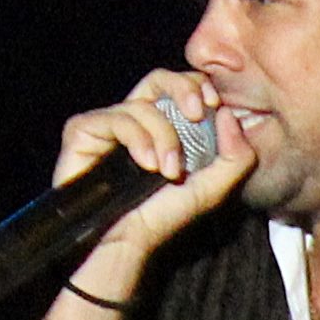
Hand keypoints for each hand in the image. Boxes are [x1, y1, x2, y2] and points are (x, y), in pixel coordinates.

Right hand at [53, 68, 255, 256]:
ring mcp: (108, 124)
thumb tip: (228, 114)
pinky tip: (146, 165)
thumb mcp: (214, 187)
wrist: (127, 242)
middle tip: (197, 113)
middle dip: (183, 89)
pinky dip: (137, 139)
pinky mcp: (83, 130)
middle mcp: (136, 120)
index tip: (214, 105)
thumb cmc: (165, 215)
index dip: (198, 86)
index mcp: (165, 125)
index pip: (182, 86)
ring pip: (142, 105)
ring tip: (169, 171)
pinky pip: (115, 117)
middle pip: (158, 77)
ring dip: (164, 137)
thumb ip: (235, 155)